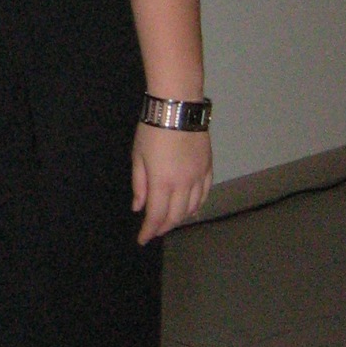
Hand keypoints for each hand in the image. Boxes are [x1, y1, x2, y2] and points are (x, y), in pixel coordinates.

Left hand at [132, 122, 211, 243]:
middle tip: (154, 230)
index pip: (157, 216)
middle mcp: (183, 184)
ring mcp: (198, 177)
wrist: (178, 107)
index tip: (142, 239)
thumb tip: (138, 207)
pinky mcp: (208, 168)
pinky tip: (191, 209)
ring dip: (180, 218)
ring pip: (192, 208)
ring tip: (170, 221)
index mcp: (162, 183)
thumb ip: (139, 184)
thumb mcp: (138, 156)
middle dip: (164, 226)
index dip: (149, 231)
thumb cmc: (152, 129)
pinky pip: (205, 194)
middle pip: (176, 216)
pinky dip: (197, 205)